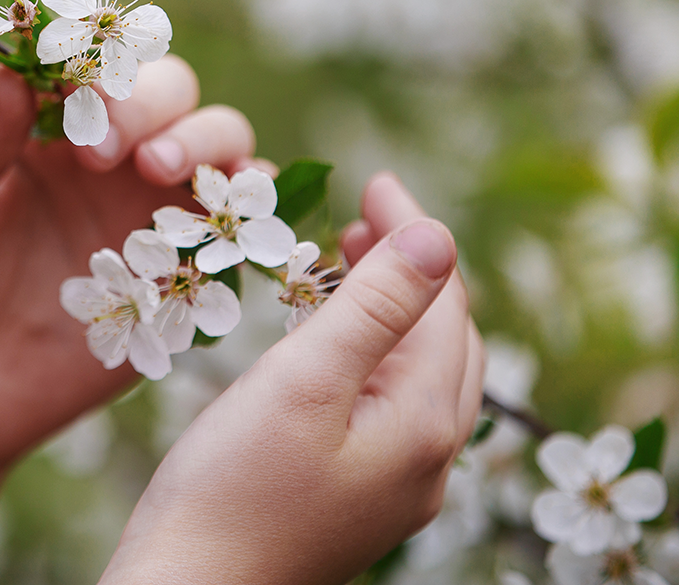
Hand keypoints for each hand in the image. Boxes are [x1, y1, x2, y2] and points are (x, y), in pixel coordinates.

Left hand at [0, 54, 263, 468]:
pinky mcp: (178, 277)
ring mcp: (151, 213)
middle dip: (154, 106)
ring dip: (207, 141)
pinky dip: (248, 214)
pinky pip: (237, 234)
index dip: (101, 68)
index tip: (81, 99)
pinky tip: (221, 219)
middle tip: (114, 150)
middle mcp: (113, 156)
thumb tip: (14, 69)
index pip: (100, 63)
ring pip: (222, 145)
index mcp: (51, 122)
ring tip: (161, 170)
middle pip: (172, 92)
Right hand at [101, 173, 485, 584]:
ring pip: (421, 374)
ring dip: (396, 309)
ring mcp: (396, 487)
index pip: (445, 304)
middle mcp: (428, 461)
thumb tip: (438, 236)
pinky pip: (392, 406)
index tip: (373, 179)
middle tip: (362, 214)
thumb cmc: (231, 488)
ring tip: (347, 260)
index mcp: (424, 425)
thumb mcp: (303, 382)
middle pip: (448, 340)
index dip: (414, 232)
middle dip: (414, 269)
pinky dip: (374, 353)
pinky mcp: (359, 499)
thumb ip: (376, 306)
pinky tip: (329, 341)